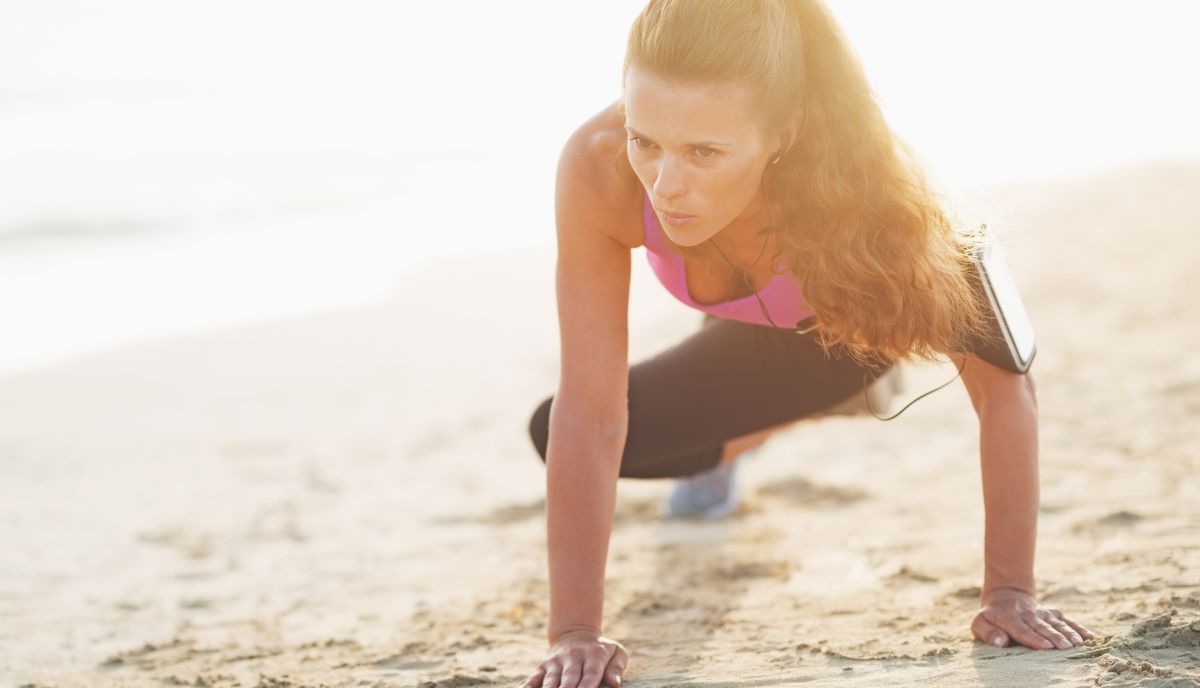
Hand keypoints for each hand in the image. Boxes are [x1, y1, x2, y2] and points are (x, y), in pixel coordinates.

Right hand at [521, 629, 628, 687]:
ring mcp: (556, 661)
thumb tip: (615, 684)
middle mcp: (573, 657)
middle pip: (569, 679)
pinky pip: (535, 677)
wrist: (576, 632)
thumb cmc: (601, 649)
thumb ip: (617, 667)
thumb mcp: (616, 652)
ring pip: (551, 680)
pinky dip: (529, 685)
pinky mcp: (543, 665)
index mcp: (594, 654)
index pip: (590, 675)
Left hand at [971, 588, 1094, 649]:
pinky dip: (1078, 627)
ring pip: (1057, 623)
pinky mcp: (1053, 612)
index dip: (1034, 638)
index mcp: (1009, 618)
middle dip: (1054, 637)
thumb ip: (988, 633)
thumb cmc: (992, 616)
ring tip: (1078, 643)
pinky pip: (1067, 620)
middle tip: (1066, 647)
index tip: (1045, 646)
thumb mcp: (980, 623)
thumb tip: (1001, 642)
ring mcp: (1042, 613)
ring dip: (1068, 633)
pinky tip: (1090, 637)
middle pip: (1042, 627)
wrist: (1006, 595)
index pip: (1022, 629)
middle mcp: (1028, 615)